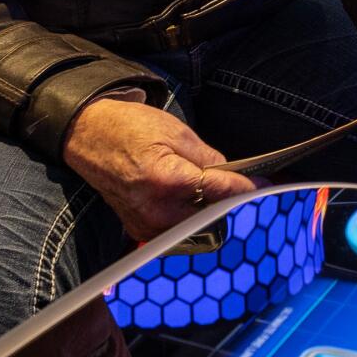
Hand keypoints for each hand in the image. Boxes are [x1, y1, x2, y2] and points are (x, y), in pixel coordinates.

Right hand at [61, 98, 255, 239]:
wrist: (88, 136)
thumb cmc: (129, 127)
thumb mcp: (176, 132)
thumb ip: (207, 157)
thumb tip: (233, 175)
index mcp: (167, 180)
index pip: (220, 191)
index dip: (246, 188)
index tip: (268, 186)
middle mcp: (156, 210)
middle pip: (211, 214)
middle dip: (230, 201)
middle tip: (244, 187)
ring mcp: (146, 224)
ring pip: (196, 225)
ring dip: (211, 210)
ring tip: (218, 191)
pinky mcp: (140, 230)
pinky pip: (177, 229)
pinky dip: (191, 216)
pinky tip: (194, 200)